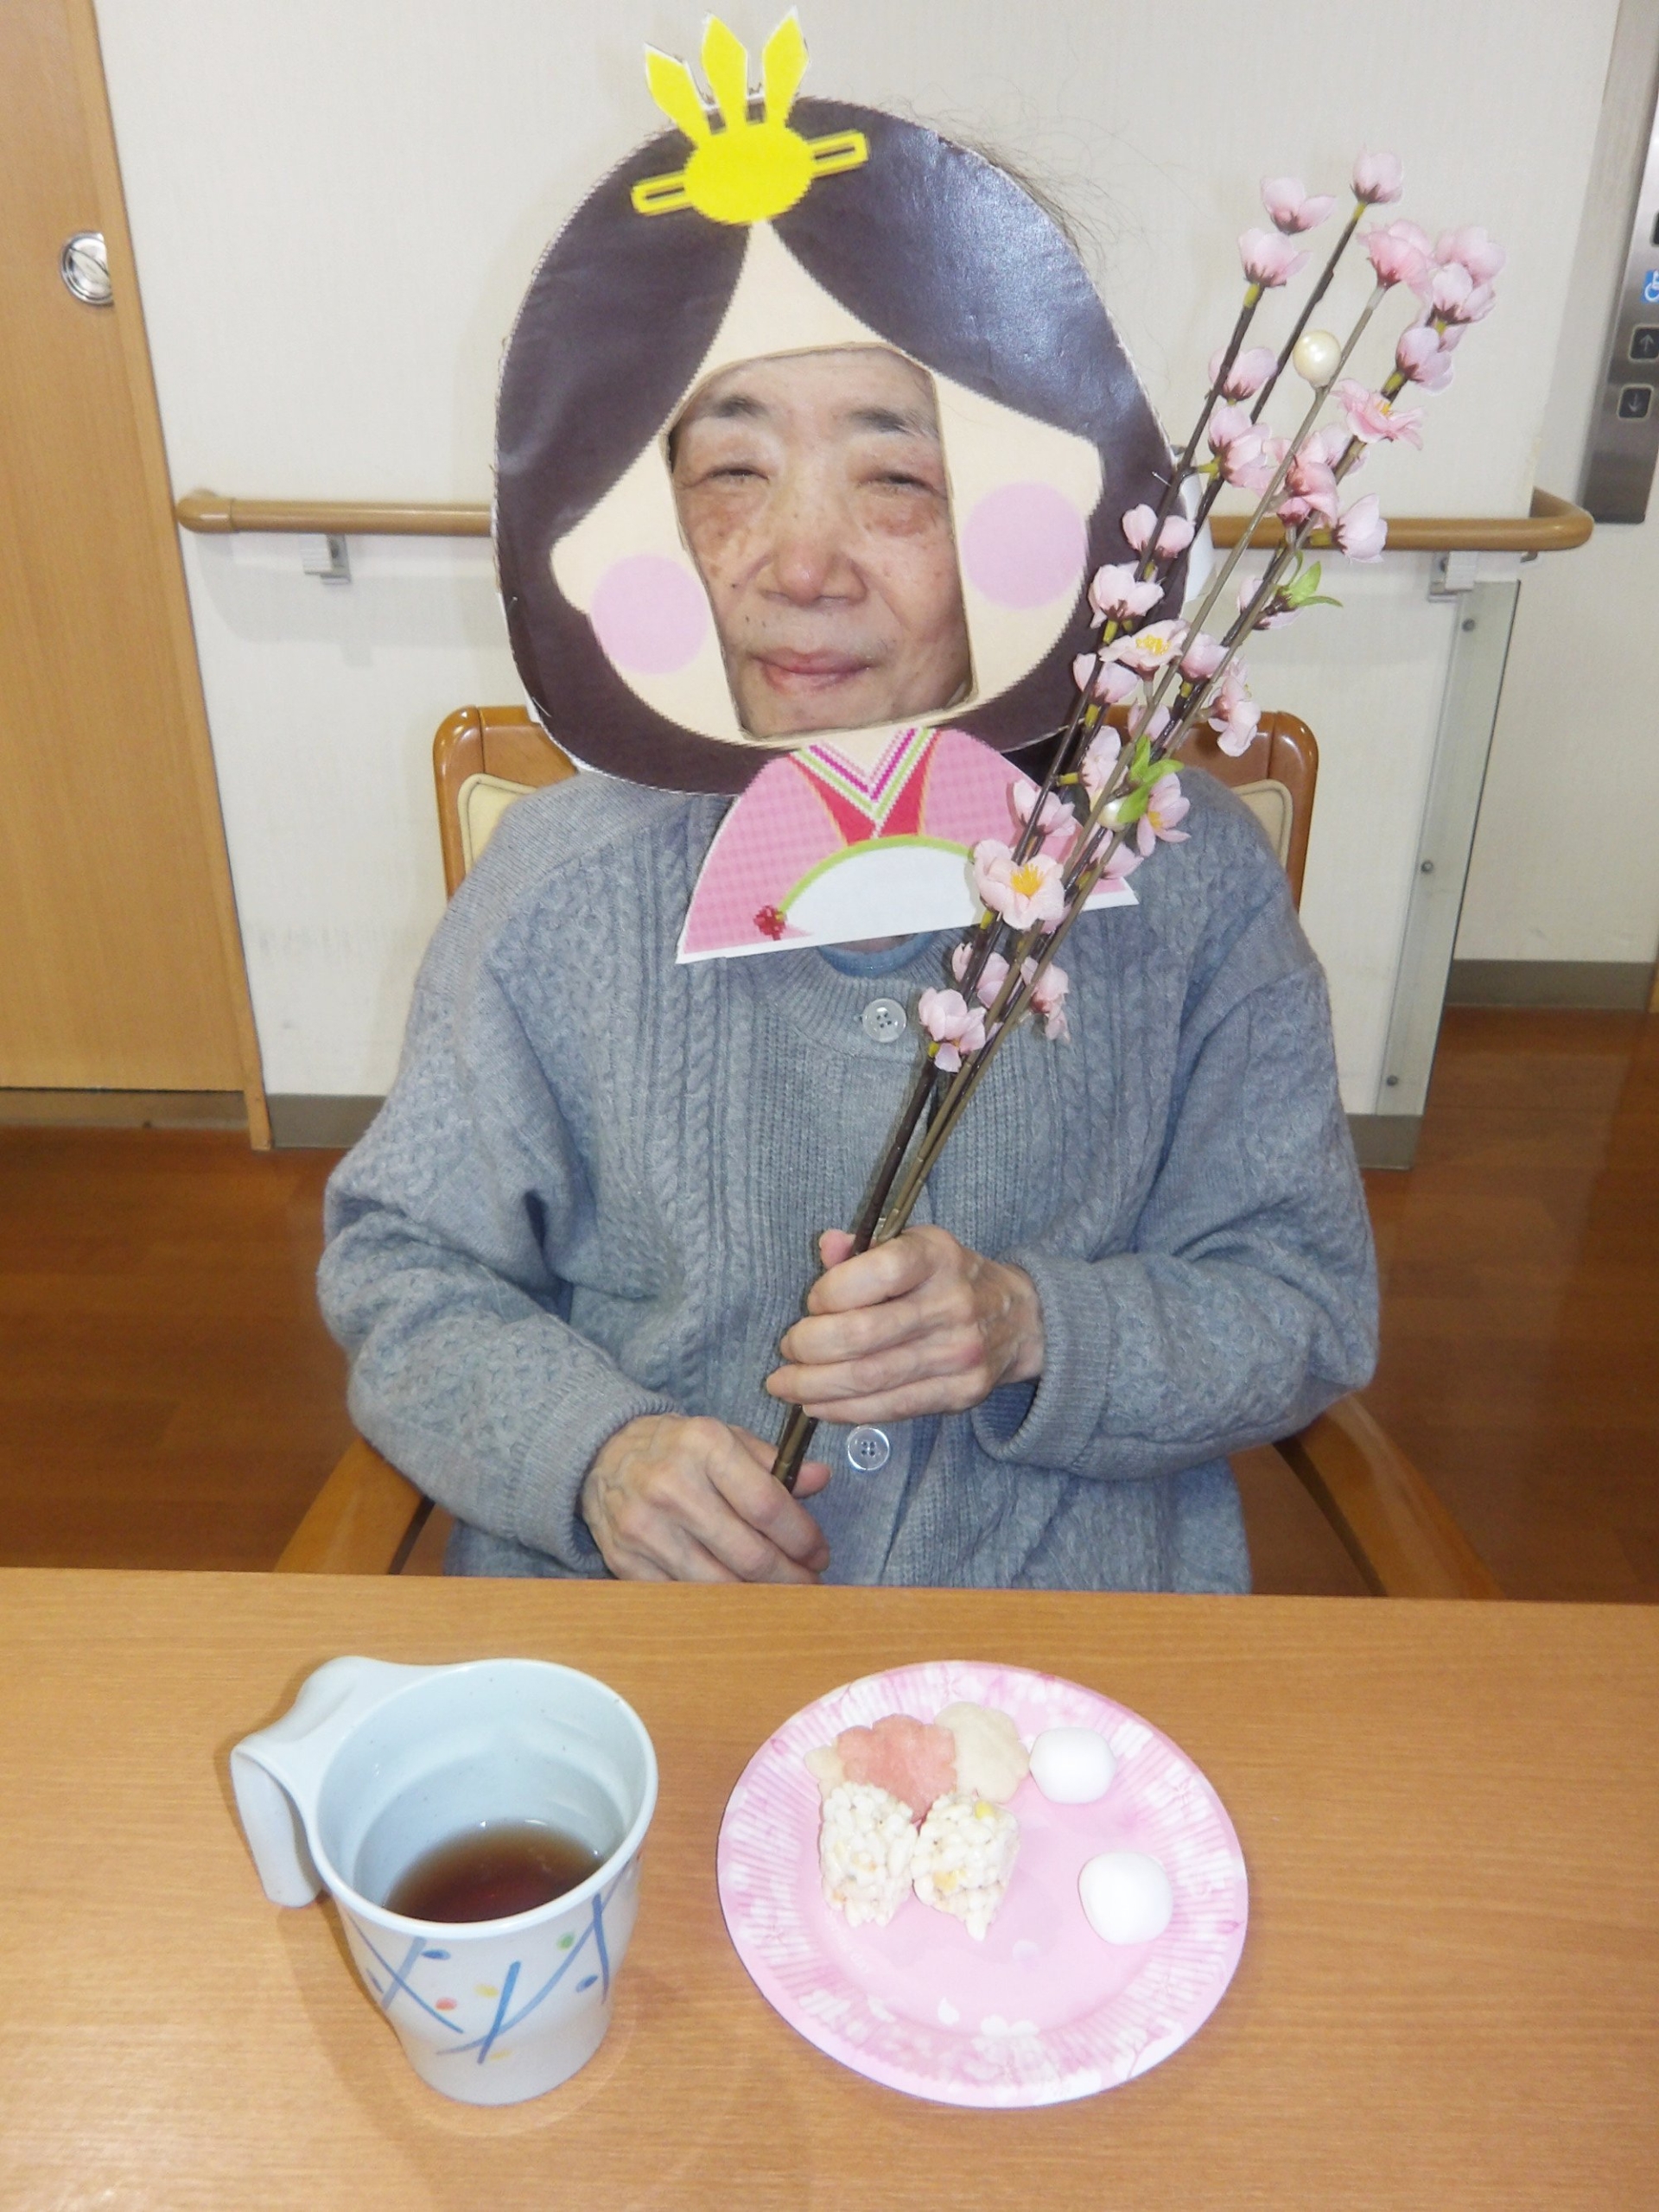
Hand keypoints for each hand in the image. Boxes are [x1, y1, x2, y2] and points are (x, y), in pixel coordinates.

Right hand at [579, 1414, 831, 1583]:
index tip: (819, 1552)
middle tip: (808, 1582)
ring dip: (759, 1597)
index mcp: (704, 1446)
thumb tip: (819, 1479)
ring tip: (779, 1593)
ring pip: (719, 1584)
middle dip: (790, 1576)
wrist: (602, 1455)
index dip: (802, 1537)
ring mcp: (644, 1528)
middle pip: (748, 1553)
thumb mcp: (725, 1438)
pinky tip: (737, 1598)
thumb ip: (774, 1462)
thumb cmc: (677, 1449)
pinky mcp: (625, 1561)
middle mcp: (671, 1486)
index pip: (768, 1505)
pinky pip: (684, 1597)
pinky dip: (716, 1604)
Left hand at [765, 1225, 1044, 1424]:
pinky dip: (844, 1410)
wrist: (1022, 1319)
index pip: (875, 1274)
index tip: (812, 1303)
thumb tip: (826, 1245)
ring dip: (815, 1386)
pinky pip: (891, 1408)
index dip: (829, 1292)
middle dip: (809, 1348)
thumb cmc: (949, 1277)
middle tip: (787, 1350)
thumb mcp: (914, 1245)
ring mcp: (959, 1354)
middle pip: (862, 1335)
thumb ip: (865, 1248)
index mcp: (937, 1256)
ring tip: (787, 1384)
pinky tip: (818, 1405)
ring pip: (870, 1379)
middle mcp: (952, 1304)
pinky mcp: (961, 1394)